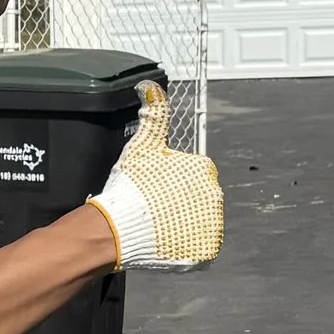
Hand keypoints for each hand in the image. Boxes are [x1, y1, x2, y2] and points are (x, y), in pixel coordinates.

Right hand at [85, 83, 223, 270]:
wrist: (118, 229)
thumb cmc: (130, 187)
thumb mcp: (143, 145)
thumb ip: (154, 113)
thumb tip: (149, 84)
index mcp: (204, 168)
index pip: (193, 175)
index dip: (171, 183)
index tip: (155, 190)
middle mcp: (215, 195)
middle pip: (198, 198)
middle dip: (179, 203)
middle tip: (155, 209)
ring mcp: (213, 225)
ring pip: (199, 222)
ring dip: (183, 223)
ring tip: (159, 225)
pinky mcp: (207, 249)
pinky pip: (200, 246)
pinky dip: (186, 246)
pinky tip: (167, 240)